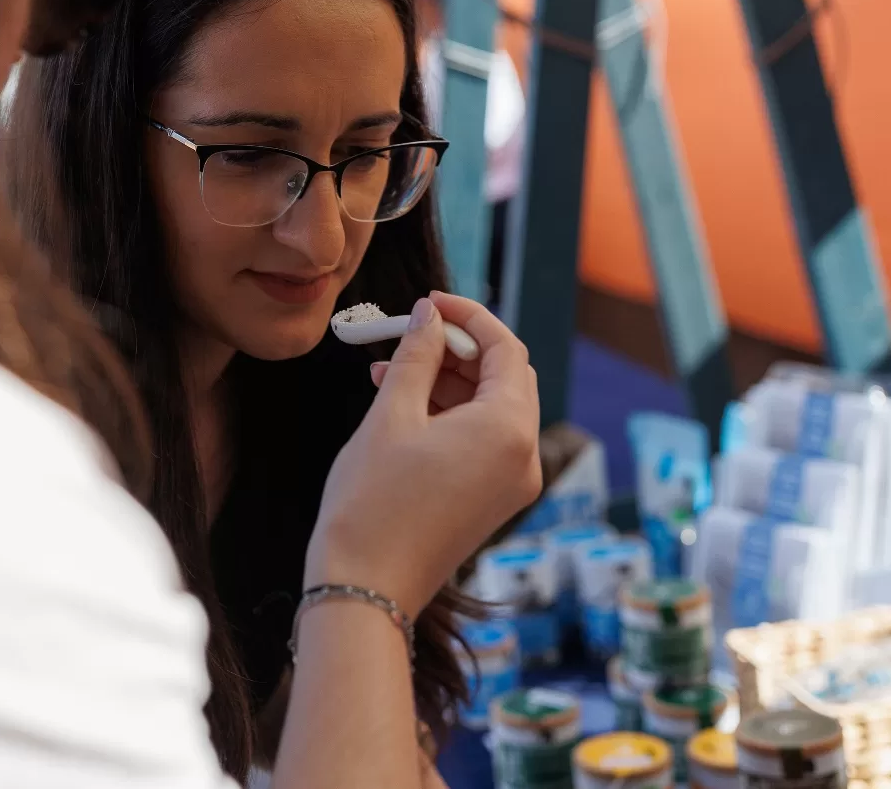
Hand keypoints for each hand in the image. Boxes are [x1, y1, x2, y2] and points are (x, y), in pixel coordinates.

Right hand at [305, 291, 540, 616]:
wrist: (366, 589)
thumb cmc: (372, 504)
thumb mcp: (390, 415)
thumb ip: (416, 356)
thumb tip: (430, 316)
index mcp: (509, 429)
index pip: (505, 348)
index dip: (469, 316)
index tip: (430, 302)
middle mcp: (524, 456)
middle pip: (505, 377)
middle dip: (460, 348)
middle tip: (411, 333)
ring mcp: (513, 484)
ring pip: (493, 409)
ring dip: (449, 381)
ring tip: (390, 369)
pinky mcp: (494, 501)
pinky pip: (484, 441)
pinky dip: (451, 415)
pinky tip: (404, 405)